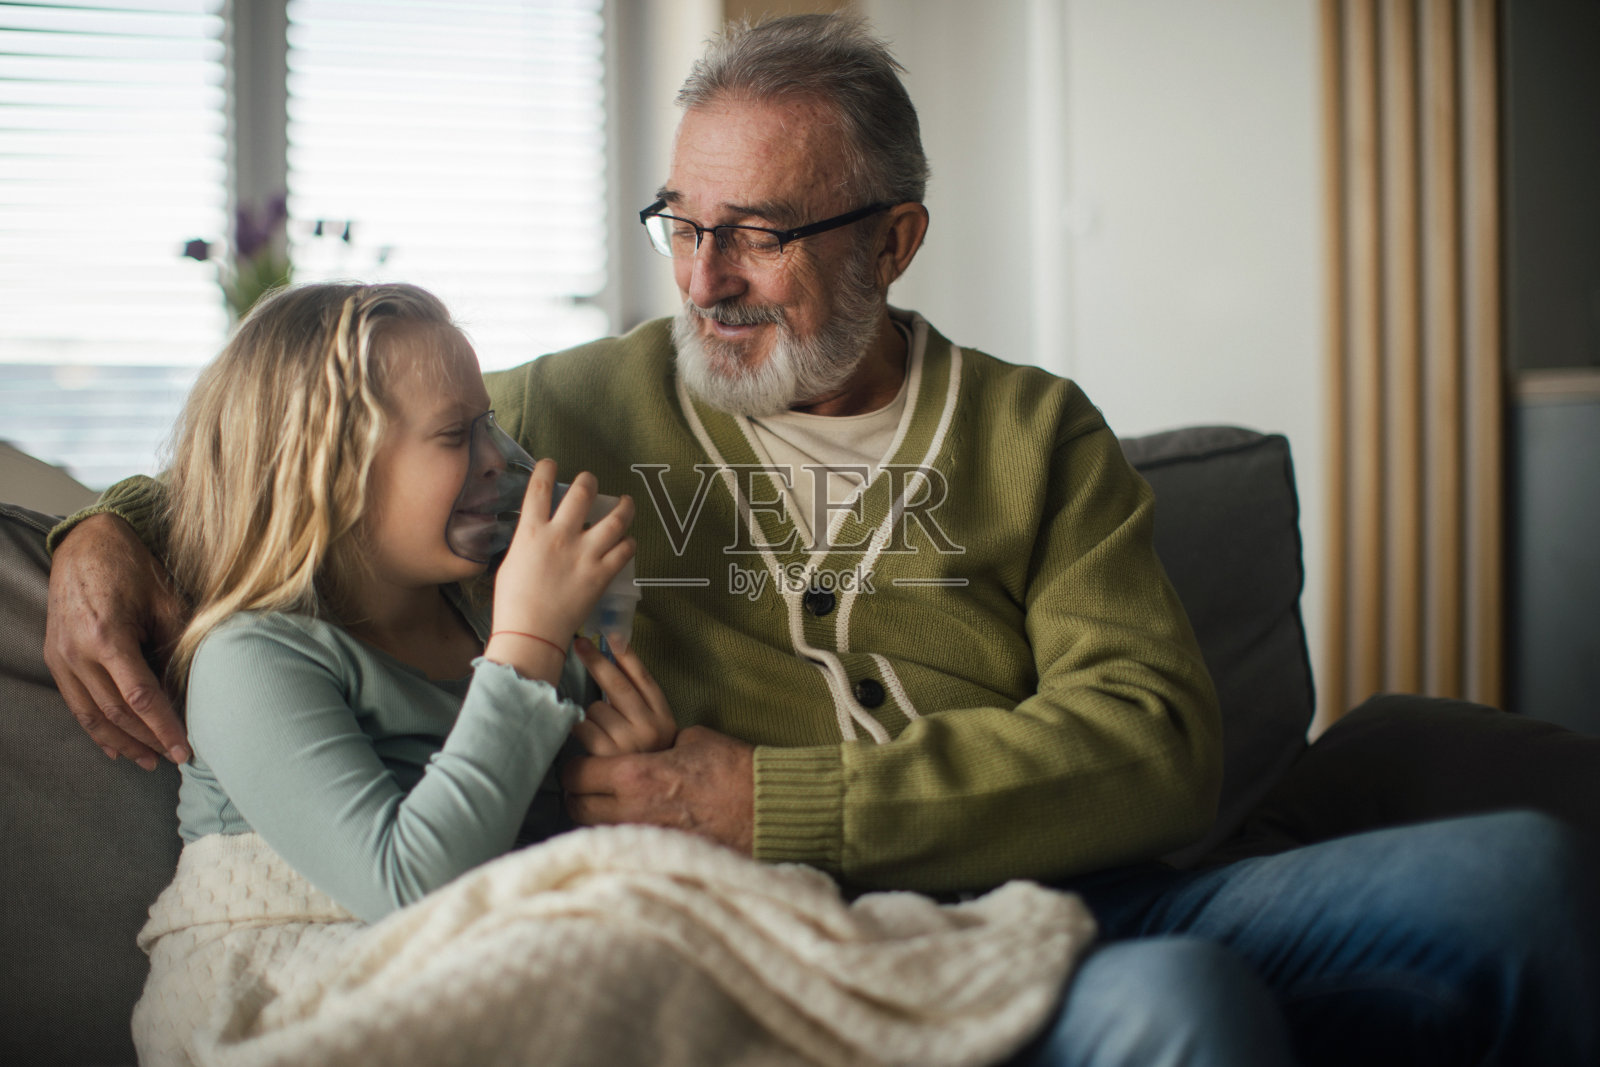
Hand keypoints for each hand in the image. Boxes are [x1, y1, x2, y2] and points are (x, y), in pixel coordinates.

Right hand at [43, 513, 190, 768]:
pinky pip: (75, 704)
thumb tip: (196, 692)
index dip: (164, 728)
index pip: (141, 697)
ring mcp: (62, 658)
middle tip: (175, 760)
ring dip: (122, 743)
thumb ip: (178, 646)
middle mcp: (78, 652)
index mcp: (108, 636)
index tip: (185, 750)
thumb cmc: (132, 567)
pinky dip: (96, 729)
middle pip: (116, 713)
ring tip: (149, 761)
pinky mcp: (56, 659)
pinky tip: (116, 746)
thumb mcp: (165, 600)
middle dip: (147, 740)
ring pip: (92, 715)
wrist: (86, 544)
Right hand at [485, 462, 634, 681]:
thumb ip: (529, 542)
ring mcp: (585, 554)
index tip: (552, 464)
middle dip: (589, 481)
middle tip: (591, 482)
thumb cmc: (512, 602)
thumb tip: (540, 533)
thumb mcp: (512, 562)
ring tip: (626, 502)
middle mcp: (561, 536)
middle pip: (583, 493)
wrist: (531, 633)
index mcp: (532, 532)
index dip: (547, 469)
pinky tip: (627, 541)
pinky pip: (625, 550)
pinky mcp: (602, 574)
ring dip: (623, 507)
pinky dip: (628, 543)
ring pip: (615, 519)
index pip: (540, 487)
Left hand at [561, 725, 753, 853]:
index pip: (574, 774)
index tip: (581, 760)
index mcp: (634, 774)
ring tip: (606, 803)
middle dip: (577, 794)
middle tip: (587, 783)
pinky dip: (618, 831)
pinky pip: (622, 840)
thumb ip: (657, 744)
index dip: (573, 765)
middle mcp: (630, 809)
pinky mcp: (657, 852)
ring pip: (594, 829)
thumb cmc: (732, 769)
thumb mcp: (691, 739)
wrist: (763, 807)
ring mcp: (643, 835)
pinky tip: (632, 821)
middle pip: (575, 807)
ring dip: (594, 815)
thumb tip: (646, 744)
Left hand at [570, 637, 675, 755]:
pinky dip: (577, 730)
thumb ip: (637, 699)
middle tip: (579, 644)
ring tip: (598, 738)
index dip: (626, 655)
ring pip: (595, 708)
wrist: (644, 800)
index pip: (644, 679)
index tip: (610, 635)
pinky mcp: (607, 755)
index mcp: (664, 719)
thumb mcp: (652, 732)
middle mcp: (651, 729)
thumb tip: (615, 651)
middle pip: (617, 685)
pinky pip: (581, 726)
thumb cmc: (641, 764)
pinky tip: (584, 741)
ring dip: (590, 719)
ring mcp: (629, 742)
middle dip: (595, 662)